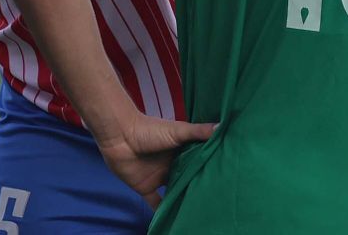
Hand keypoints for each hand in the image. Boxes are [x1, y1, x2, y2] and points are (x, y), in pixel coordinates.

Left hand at [95, 113, 216, 208]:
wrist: (120, 136)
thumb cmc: (149, 130)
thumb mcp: (178, 130)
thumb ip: (198, 132)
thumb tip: (222, 126)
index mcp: (180, 152)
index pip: (199, 163)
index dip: (210, 169)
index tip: (226, 179)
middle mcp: (171, 166)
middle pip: (188, 179)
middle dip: (199, 187)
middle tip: (218, 201)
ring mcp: (158, 178)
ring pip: (174, 192)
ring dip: (184, 200)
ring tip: (201, 213)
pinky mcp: (145, 188)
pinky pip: (156, 203)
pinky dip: (162, 212)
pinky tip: (174, 222)